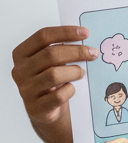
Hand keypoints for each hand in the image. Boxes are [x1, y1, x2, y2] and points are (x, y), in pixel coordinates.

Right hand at [12, 26, 96, 142]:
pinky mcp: (36, 107)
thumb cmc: (51, 82)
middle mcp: (20, 70)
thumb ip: (61, 51)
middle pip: (51, 54)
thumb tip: (86, 42)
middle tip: (93, 53)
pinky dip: (69, 90)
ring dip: (74, 71)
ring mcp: (26, 89)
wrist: (45, 110)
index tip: (85, 32)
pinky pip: (58, 95)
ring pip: (54, 74)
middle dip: (77, 52)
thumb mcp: (51, 63)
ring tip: (82, 72)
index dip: (65, 32)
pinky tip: (72, 88)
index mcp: (22, 54)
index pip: (43, 36)